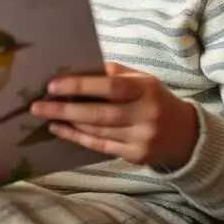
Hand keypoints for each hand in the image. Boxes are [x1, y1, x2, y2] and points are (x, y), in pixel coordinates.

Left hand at [30, 62, 198, 168]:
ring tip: (45, 114)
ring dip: (68, 122)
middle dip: (65, 109)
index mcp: (146, 89)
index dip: (80, 86)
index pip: (110, 86)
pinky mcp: (137, 156)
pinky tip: (60, 129)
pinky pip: (100, 146)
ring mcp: (142, 138)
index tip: (53, 85)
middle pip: (99, 113)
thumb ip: (113, 73)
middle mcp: (145, 114)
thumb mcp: (141, 79)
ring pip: (97, 131)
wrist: (186, 134)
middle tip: (37, 105)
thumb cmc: (153, 99)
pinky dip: (77, 138)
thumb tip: (77, 67)